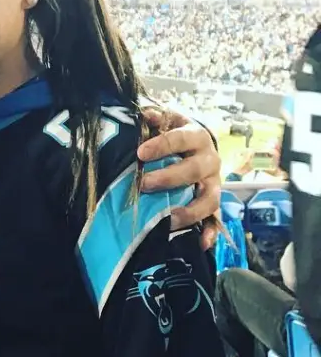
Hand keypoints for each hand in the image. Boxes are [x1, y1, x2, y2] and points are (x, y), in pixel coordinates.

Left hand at [137, 107, 220, 248]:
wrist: (198, 145)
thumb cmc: (176, 134)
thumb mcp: (168, 121)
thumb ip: (155, 118)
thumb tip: (144, 114)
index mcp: (197, 137)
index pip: (181, 139)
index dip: (161, 145)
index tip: (140, 153)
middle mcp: (210, 161)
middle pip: (194, 170)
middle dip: (169, 178)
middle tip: (143, 184)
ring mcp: (214, 184)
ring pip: (209, 199)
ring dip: (190, 211)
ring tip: (168, 219)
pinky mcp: (214, 202)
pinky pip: (216, 220)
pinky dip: (210, 232)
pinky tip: (201, 243)